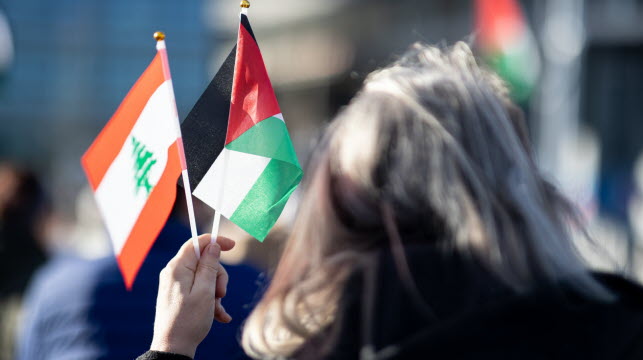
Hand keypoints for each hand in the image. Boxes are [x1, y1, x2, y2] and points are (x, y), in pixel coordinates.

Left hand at [150, 234, 234, 357]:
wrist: (173, 348)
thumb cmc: (189, 320)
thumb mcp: (205, 291)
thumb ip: (209, 266)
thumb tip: (212, 245)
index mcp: (177, 268)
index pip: (197, 242)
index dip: (216, 241)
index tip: (233, 246)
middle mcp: (174, 273)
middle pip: (203, 261)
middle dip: (217, 275)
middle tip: (221, 293)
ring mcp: (175, 285)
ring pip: (204, 277)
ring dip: (215, 291)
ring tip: (217, 309)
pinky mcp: (178, 296)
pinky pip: (198, 290)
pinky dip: (210, 300)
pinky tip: (220, 316)